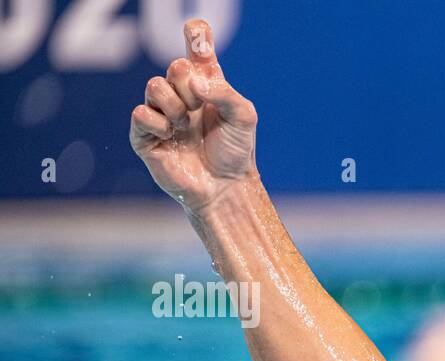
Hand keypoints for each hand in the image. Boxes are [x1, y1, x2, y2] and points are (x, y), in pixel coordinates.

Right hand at [129, 18, 256, 211]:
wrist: (225, 187)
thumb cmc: (236, 152)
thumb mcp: (244, 116)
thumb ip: (224, 91)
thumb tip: (194, 82)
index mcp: (206, 86)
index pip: (195, 51)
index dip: (196, 35)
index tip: (197, 30)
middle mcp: (181, 96)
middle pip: (175, 65)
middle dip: (190, 85)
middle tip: (200, 107)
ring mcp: (161, 114)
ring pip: (154, 85)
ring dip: (175, 106)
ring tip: (186, 126)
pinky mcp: (145, 135)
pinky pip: (140, 113)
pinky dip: (158, 122)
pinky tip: (170, 135)